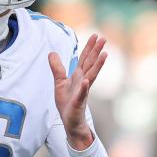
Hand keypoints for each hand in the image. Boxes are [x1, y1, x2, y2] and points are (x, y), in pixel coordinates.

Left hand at [49, 34, 107, 150]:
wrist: (70, 121)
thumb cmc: (66, 102)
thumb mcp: (59, 82)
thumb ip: (57, 68)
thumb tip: (52, 52)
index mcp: (79, 76)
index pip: (85, 58)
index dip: (89, 47)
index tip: (95, 35)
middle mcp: (83, 81)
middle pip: (91, 63)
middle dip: (96, 51)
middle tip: (104, 38)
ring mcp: (83, 91)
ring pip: (91, 75)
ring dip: (98, 65)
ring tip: (104, 54)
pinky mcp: (79, 102)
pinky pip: (82, 94)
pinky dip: (84, 87)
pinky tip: (86, 81)